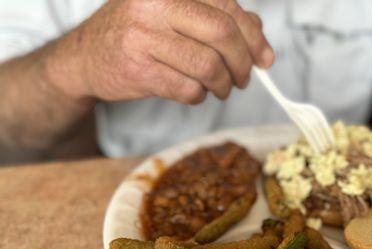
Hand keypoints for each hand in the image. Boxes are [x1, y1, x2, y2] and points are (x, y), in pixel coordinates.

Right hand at [47, 0, 273, 103]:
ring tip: (220, 88)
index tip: (265, 59)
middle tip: (244, 78)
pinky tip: (195, 92)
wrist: (86, 57)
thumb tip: (259, 35)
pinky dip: (199, 96)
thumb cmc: (138, 33)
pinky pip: (189, 89)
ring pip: (209, 67)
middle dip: (243, 63)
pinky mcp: (139, 71)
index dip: (254, 37)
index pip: (228, 8)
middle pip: (223, 35)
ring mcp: (144, 38)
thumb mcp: (175, 14)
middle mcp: (155, 5)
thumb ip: (217, 18)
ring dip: (223, 85)